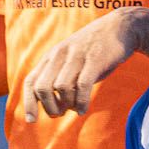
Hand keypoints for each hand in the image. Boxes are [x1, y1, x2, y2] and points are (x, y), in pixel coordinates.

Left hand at [19, 8, 139, 122]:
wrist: (120, 28)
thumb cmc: (95, 51)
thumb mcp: (72, 61)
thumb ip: (60, 79)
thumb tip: (55, 108)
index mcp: (51, 56)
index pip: (31, 81)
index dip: (28, 103)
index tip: (30, 120)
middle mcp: (60, 55)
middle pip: (42, 87)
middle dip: (49, 107)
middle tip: (59, 114)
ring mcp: (77, 56)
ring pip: (61, 87)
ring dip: (67, 104)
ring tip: (75, 108)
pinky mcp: (94, 59)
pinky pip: (82, 86)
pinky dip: (81, 102)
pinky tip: (83, 109)